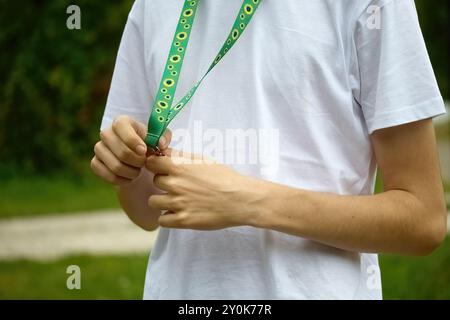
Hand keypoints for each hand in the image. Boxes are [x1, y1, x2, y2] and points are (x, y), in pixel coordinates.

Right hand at [91, 115, 171, 185]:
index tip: (144, 151)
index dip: (133, 140)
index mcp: (122, 122)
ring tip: (138, 171)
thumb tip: (160, 144)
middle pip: (121, 151)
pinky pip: (106, 174)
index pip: (121, 126)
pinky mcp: (95, 162)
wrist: (137, 159)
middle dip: (137, 162)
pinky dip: (121, 180)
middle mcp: (107, 133)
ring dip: (131, 172)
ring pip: (115, 166)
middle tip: (144, 163)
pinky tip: (129, 178)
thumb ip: (163, 138)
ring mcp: (99, 148)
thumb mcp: (160, 139)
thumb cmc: (149, 145)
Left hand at [146, 151, 264, 229]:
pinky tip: (179, 212)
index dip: (156, 165)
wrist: (240, 199)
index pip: (150, 162)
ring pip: (153, 201)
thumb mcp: (203, 160)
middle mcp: (175, 184)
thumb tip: (164, 152)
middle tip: (179, 186)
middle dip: (164, 183)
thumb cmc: (225, 177)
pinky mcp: (182, 220)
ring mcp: (177, 203)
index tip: (162, 169)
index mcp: (179, 167)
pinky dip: (168, 217)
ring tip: (177, 201)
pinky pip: (162, 220)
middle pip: (154, 181)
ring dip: (163, 200)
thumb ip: (181, 156)